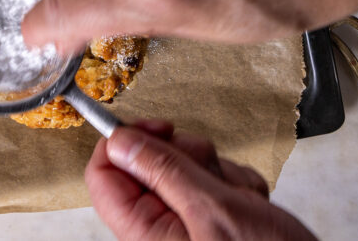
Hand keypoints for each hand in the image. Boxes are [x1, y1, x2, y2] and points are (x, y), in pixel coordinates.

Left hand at [86, 121, 316, 240]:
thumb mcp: (214, 210)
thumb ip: (164, 171)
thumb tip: (119, 142)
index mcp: (145, 233)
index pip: (104, 176)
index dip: (124, 142)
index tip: (157, 127)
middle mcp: (160, 229)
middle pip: (148, 164)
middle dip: (187, 157)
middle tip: (210, 169)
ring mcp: (187, 224)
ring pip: (186, 168)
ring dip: (219, 173)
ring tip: (242, 198)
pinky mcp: (212, 219)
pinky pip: (215, 180)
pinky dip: (237, 185)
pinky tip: (253, 205)